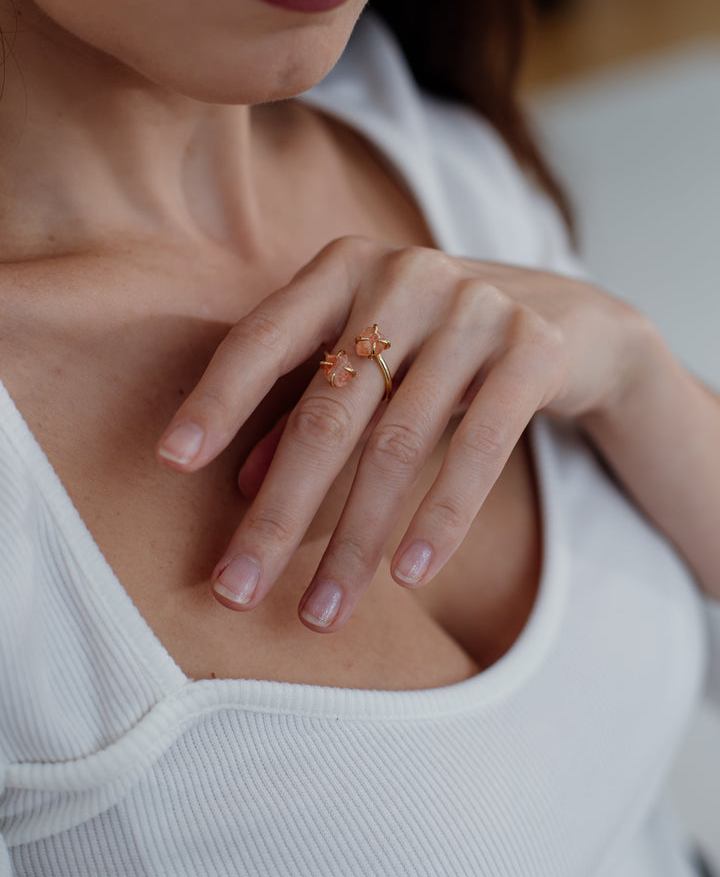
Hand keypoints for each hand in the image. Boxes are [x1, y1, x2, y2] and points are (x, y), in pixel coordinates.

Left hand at [156, 236, 645, 630]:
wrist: (564, 314)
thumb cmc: (437, 342)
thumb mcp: (370, 359)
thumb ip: (306, 404)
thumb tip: (239, 485)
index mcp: (345, 268)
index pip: (265, 336)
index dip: (217, 399)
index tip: (170, 463)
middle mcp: (403, 276)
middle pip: (328, 410)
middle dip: (279, 511)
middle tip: (238, 589)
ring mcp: (473, 308)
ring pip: (398, 443)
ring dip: (353, 541)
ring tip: (322, 612)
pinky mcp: (531, 348)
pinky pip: (479, 448)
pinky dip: (440, 519)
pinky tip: (407, 578)